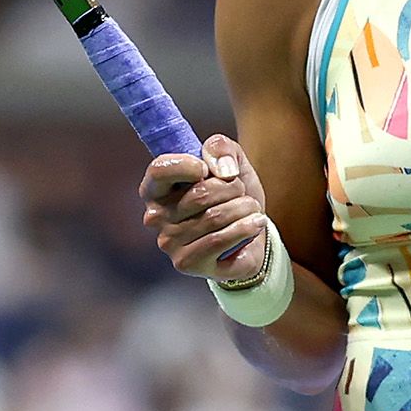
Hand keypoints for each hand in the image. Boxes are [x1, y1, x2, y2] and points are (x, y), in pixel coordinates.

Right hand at [138, 134, 268, 282]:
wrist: (250, 232)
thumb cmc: (232, 194)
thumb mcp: (231, 160)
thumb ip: (220, 147)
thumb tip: (220, 170)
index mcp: (156, 188)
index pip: (160, 169)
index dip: (189, 165)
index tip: (208, 169)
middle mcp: (155, 217)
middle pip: (200, 192)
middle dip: (233, 187)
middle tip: (241, 192)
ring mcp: (169, 243)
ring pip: (215, 216)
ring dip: (245, 207)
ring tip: (251, 208)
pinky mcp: (187, 263)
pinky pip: (221, 240)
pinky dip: (246, 227)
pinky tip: (256, 223)